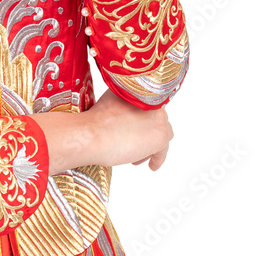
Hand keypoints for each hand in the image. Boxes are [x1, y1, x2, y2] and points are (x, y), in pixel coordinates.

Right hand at [33, 88, 173, 174]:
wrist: (92, 134)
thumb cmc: (94, 122)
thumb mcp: (109, 102)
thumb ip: (122, 104)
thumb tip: (124, 114)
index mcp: (137, 90)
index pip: (147, 105)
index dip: (142, 118)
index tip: (137, 128)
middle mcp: (150, 101)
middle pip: (156, 119)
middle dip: (147, 132)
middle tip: (135, 142)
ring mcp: (158, 119)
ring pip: (162, 133)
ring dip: (151, 145)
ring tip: (138, 155)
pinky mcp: (161, 137)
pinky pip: (162, 151)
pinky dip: (157, 159)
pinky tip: (151, 165)